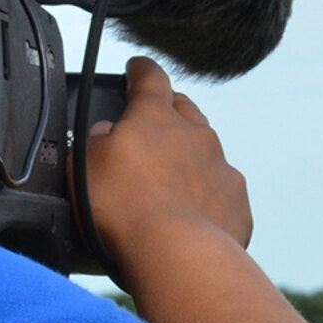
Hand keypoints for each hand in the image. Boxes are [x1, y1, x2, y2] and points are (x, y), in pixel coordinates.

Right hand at [77, 57, 252, 275]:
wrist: (178, 254)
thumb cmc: (126, 210)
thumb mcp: (85, 167)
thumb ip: (95, 143)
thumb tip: (105, 135)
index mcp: (156, 118)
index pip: (150, 78)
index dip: (141, 71)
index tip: (137, 68)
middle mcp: (196, 135)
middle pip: (185, 111)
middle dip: (170, 111)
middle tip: (154, 123)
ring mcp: (222, 168)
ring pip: (208, 151)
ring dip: (191, 157)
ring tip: (170, 179)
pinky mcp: (237, 203)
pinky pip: (223, 192)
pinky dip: (208, 197)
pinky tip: (193, 215)